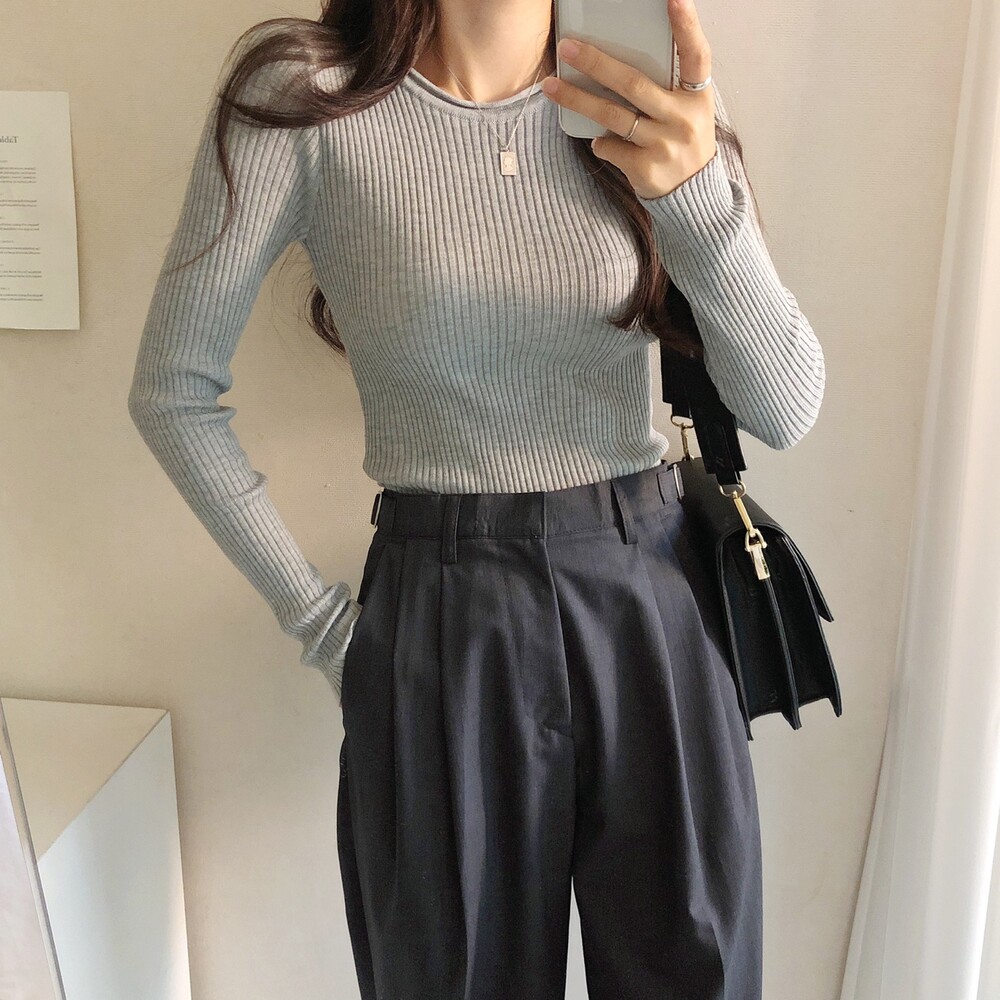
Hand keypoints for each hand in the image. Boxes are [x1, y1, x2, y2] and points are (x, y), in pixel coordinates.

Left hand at [540, 0, 716, 199]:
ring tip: (551, 86)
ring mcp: (664, 145)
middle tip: (568, 47)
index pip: (696, 55)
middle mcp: (683, 119)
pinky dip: (599, 142)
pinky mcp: (646, 169)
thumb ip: (664, 87)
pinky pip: (609, 147)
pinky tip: (600, 141)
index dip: (687, 26)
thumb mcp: (687, 109)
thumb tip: (615, 59)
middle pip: (634, 84)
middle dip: (596, 63)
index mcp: (697, 96)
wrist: (692, 193)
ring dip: (577, 99)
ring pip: (612, 116)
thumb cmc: (681, 140)